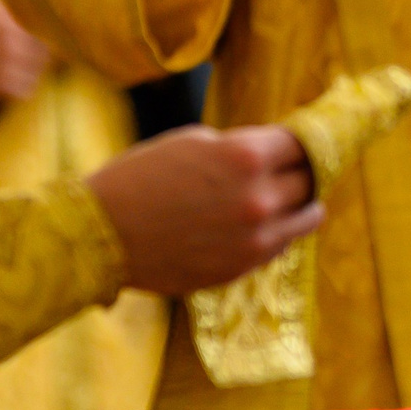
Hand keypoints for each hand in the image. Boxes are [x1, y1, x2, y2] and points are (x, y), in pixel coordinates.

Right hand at [87, 124, 323, 296]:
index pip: (300, 144)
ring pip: (305, 219)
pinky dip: (277, 232)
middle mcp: (259, 199)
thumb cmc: (141, 177)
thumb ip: (240, 149)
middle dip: (301, 172)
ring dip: (301, 206)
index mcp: (246, 157)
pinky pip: (279, 245)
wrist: (101, 233)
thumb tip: (273, 155)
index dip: (298, 142)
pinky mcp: (242, 267)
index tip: (298, 144)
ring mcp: (254, 239)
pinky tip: (263, 224)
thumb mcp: (194, 142)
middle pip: (308, 181)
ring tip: (293, 199)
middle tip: (297, 170)